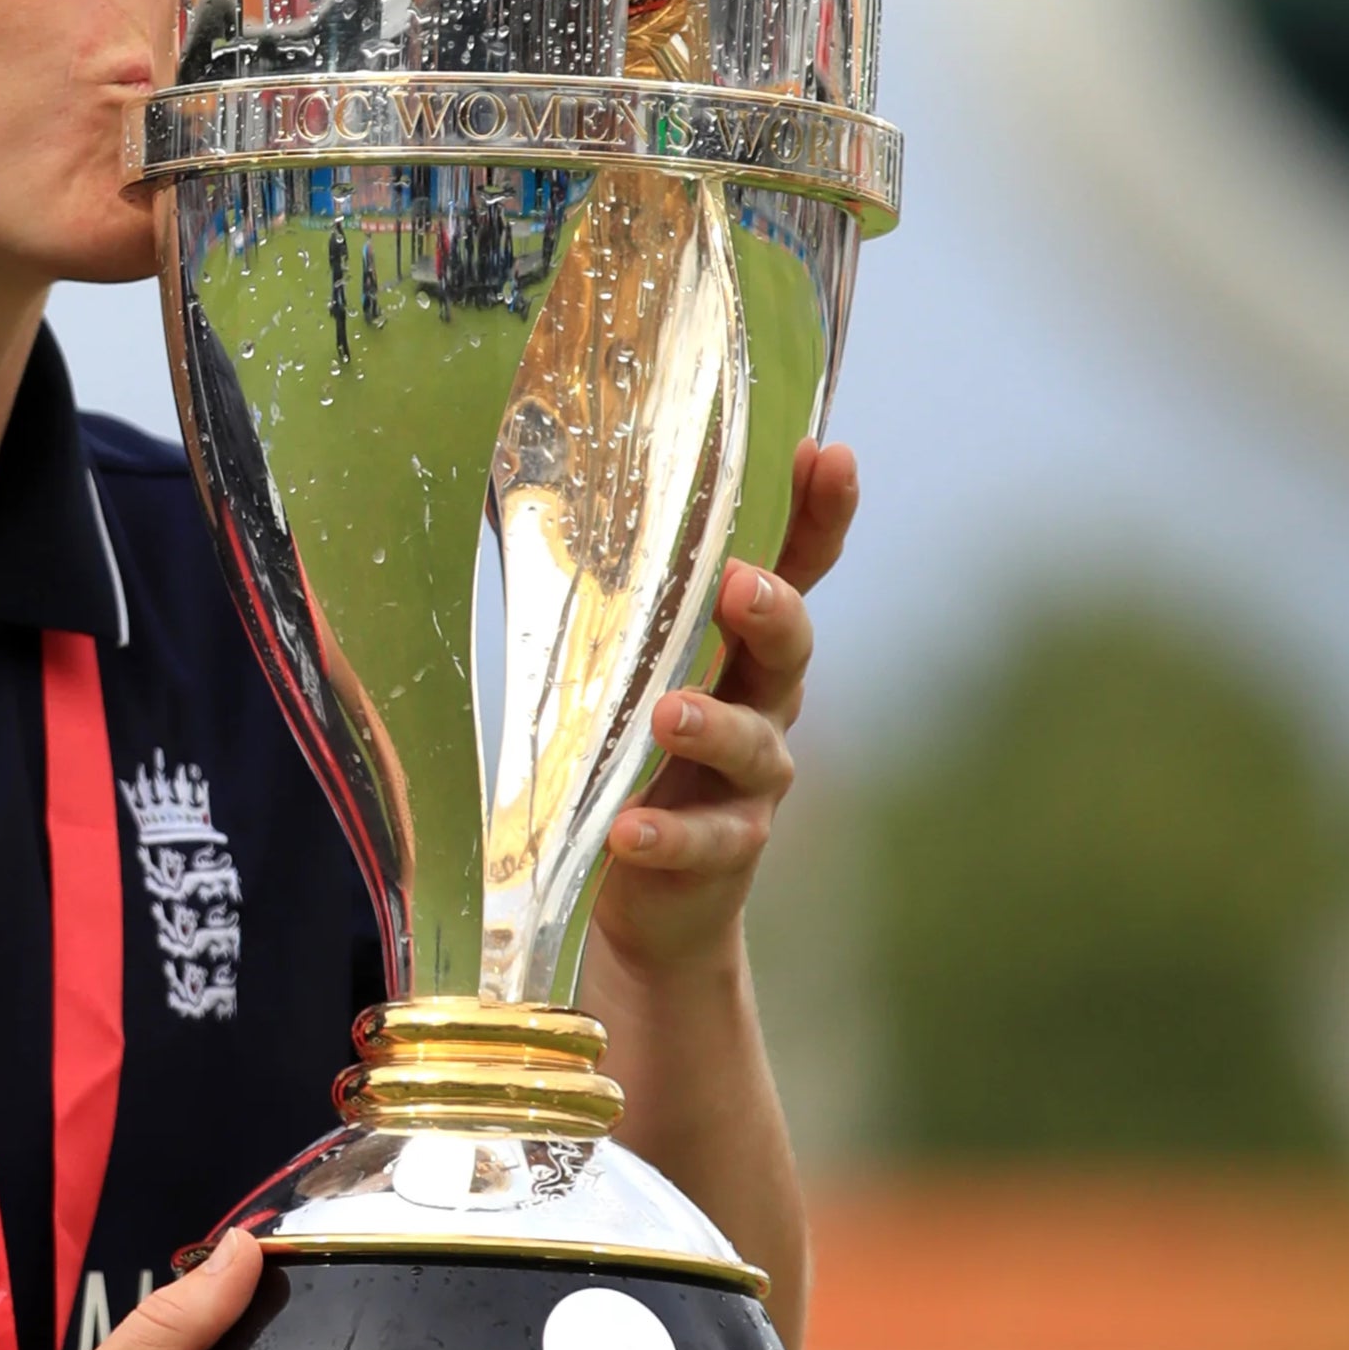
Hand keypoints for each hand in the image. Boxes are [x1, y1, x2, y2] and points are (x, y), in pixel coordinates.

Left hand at [589, 439, 858, 980]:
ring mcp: (749, 784)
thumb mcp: (625, 674)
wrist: (655, 892)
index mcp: (739, 651)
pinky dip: (665, 834)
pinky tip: (628, 830)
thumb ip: (603, 605)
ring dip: (714, 725)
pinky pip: (704, 840)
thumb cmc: (634, 755)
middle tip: (743, 584)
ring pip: (753, 746)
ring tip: (670, 716)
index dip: (819, 517)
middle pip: (788, 649)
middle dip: (773, 612)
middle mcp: (762, 708)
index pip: (793, 571)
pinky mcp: (722, 851)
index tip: (827, 457)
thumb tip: (521, 500)